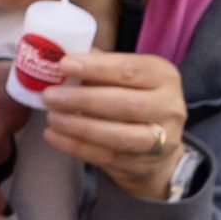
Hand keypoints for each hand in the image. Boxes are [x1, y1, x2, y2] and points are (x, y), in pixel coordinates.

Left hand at [31, 43, 199, 205]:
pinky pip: (108, 157)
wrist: (158, 141)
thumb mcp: (124, 76)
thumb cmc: (132, 97)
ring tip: (52, 117)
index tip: (64, 65)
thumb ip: (98, 66)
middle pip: (126, 105)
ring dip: (80, 127)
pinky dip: (77, 147)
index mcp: (164, 76)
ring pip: (120, 136)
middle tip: (50, 96)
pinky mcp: (145, 164)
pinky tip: (54, 136)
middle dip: (83, 100)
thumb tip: (57, 55)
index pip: (130, 70)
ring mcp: (162, 139)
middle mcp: (169, 107)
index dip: (96, 68)